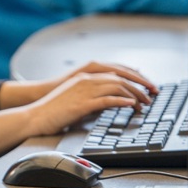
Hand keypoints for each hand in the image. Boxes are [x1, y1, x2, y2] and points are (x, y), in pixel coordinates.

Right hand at [0, 61, 155, 107]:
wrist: (35, 116)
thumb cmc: (54, 110)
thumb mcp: (77, 98)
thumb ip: (94, 96)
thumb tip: (113, 101)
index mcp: (85, 76)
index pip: (116, 71)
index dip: (134, 77)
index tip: (146, 85)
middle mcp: (86, 80)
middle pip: (120, 77)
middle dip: (140, 85)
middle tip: (152, 94)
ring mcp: (83, 91)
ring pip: (116, 87)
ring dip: (134, 94)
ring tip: (144, 103)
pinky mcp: (81, 104)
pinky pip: (106, 100)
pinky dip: (121, 101)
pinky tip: (130, 105)